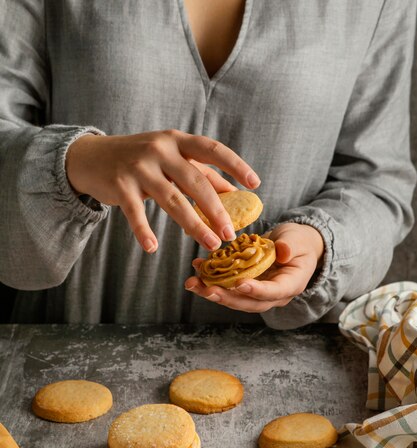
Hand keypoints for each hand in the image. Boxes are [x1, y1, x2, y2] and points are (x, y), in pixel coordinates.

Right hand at [65, 130, 259, 252]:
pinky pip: (135, 212)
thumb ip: (200, 173)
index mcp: (177, 140)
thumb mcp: (170, 159)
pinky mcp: (120, 185)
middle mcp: (160, 149)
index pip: (212, 150)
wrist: (90, 157)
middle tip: (230, 233)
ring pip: (172, 199)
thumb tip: (234, 194)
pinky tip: (152, 248)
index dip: (235, 165)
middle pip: (195, 181)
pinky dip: (143, 231)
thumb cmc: (139, 159)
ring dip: (193, 225)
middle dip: (216, 210)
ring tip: (210, 244)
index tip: (255, 184)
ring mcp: (139, 166)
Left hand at [184, 223, 323, 312]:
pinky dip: (210, 279)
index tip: (239, 284)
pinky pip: (227, 286)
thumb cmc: (298, 241)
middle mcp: (272, 295)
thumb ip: (291, 245)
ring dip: (211, 292)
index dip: (256, 290)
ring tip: (193, 283)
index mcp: (290, 285)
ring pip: (234, 298)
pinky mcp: (244, 286)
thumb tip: (283, 252)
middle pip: (249, 302)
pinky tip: (197, 269)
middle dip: (226, 298)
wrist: (293, 245)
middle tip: (207, 290)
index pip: (274, 292)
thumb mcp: (298, 239)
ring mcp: (257, 293)